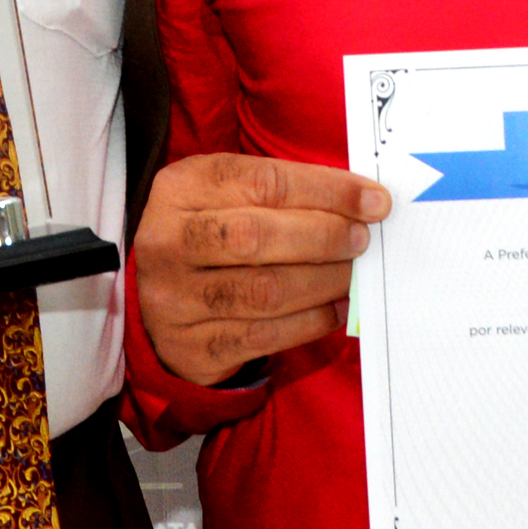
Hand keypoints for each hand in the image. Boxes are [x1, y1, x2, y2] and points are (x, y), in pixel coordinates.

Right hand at [135, 153, 389, 386]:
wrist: (153, 300)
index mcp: (179, 189)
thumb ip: (281, 192)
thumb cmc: (209, 234)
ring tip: (353, 274)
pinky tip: (334, 308)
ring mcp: (175, 299)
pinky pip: (264, 337)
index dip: (325, 190)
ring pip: (265, 291)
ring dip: (323, 282)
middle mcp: (168, 242)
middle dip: (324, 236)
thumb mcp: (225, 196)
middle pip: (256, 236)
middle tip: (362, 239)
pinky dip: (310, 322)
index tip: (374, 200)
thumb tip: (361, 201)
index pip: (261, 181)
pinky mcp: (194, 346)